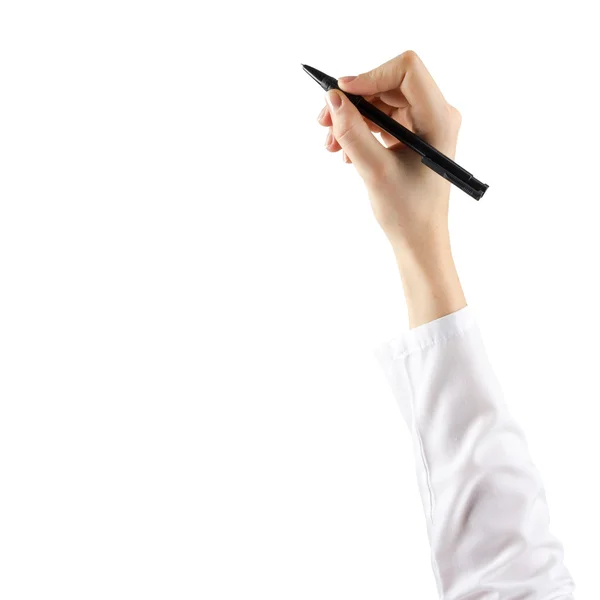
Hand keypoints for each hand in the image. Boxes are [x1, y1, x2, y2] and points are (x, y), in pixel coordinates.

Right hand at [317, 50, 461, 257]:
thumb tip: (333, 100)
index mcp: (439, 119)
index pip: (406, 70)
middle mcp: (436, 115)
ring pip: (381, 103)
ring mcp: (424, 126)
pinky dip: (360, 130)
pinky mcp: (412, 137)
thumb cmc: (408, 213)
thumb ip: (353, 133)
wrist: (419, 240)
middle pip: (388, 85)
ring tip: (332, 144)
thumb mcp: (375, 172)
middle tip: (324, 121)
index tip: (341, 93)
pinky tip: (345, 151)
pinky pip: (381, 120)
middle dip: (354, 101)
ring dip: (352, 118)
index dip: (370, 75)